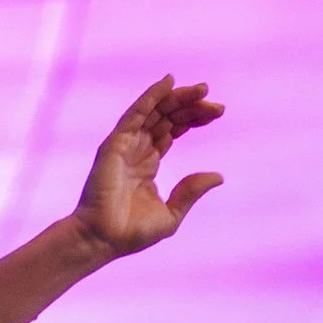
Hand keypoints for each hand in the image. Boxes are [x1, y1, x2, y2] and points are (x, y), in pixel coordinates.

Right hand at [67, 77, 225, 262]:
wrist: (104, 239)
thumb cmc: (133, 232)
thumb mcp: (172, 213)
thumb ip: (191, 191)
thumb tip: (218, 176)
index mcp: (149, 163)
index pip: (173, 131)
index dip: (193, 119)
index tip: (217, 112)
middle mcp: (137, 149)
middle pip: (166, 117)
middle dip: (191, 107)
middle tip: (216, 103)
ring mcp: (125, 144)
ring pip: (154, 111)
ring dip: (177, 97)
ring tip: (202, 89)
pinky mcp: (115, 143)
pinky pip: (136, 114)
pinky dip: (151, 97)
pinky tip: (168, 83)